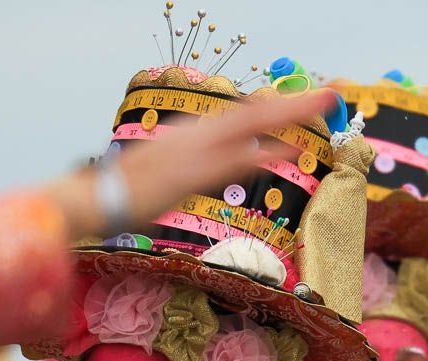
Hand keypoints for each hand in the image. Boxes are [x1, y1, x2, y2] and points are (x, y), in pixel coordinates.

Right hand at [56, 90, 338, 235]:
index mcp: (192, 136)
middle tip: (330, 93)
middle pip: (254, 113)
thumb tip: (217, 164)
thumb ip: (195, 166)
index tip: (304, 103)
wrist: (96, 200)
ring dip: (287, 114)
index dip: (275, 109)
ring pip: (249, 126)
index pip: (242, 117)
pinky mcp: (189, 175)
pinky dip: (259, 153)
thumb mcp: (166, 174)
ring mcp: (193, 152)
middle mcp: (196, 136)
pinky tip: (285, 149)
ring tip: (321, 105)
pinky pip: (230, 161)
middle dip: (293, 103)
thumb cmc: (127, 193)